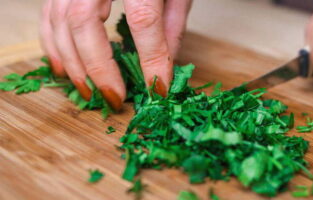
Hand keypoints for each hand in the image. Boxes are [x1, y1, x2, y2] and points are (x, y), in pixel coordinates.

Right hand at [40, 0, 191, 110]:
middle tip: (113, 98)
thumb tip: (163, 66)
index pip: (142, 20)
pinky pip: (48, 16)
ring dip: (72, 64)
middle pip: (85, 22)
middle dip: (98, 68)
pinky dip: (53, 47)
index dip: (151, 59)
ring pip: (59, 21)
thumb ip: (172, 24)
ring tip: (87, 91)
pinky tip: (63, 68)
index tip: (158, 90)